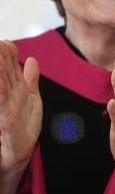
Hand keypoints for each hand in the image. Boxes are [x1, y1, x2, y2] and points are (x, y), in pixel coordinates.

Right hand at [0, 41, 41, 174]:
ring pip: (1, 81)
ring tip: (0, 48)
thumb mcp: (31, 97)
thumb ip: (31, 78)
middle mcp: (7, 94)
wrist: (17, 153)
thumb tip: (32, 60)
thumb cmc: (23, 125)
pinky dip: (1, 87)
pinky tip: (1, 79)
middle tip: (0, 42)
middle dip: (0, 55)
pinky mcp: (6, 119)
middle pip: (2, 69)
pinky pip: (2, 100)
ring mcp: (5, 105)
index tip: (5, 40)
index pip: (8, 64)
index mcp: (14, 87)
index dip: (7, 51)